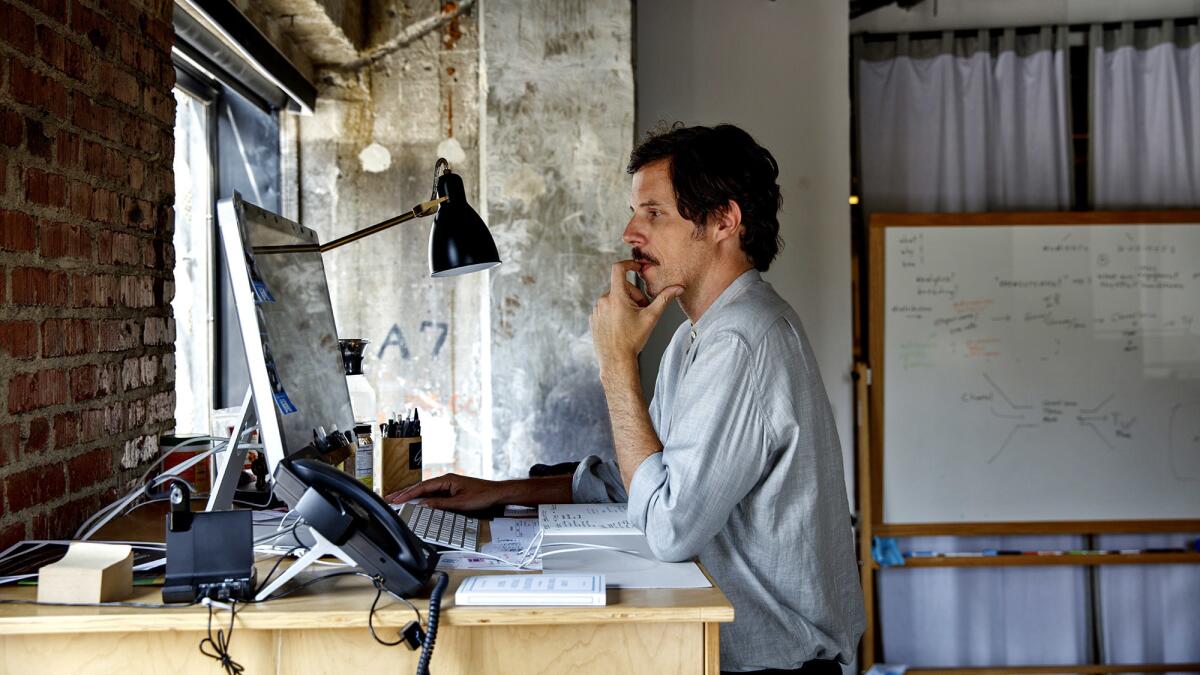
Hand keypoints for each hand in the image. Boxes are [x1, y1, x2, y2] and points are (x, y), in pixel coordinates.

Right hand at [384, 473, 509, 510]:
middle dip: (405, 493)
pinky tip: (417, 505)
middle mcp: (446, 481)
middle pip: (421, 488)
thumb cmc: (483, 495)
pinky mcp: (451, 493)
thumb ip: (441, 504)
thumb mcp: (460, 503)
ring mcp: (448, 487)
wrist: (497, 494)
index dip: (408, 494)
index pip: (422, 487)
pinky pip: (433, 496)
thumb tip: (424, 506)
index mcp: (446, 480)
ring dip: (412, 497)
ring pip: (426, 492)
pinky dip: (423, 500)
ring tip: (398, 501)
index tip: (396, 499)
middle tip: (389, 499)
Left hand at [590, 261, 681, 371]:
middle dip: (634, 295)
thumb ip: (664, 299)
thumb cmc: (633, 340)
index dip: (629, 264)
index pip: (619, 269)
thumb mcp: (651, 317)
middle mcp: (603, 301)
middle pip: (622, 288)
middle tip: (642, 311)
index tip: (637, 267)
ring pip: (613, 298)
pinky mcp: (592, 319)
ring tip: (631, 321)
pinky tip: (621, 326)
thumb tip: (678, 288)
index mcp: (617, 297)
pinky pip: (605, 308)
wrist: (616, 361)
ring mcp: (596, 310)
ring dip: (624, 304)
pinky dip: (614, 312)